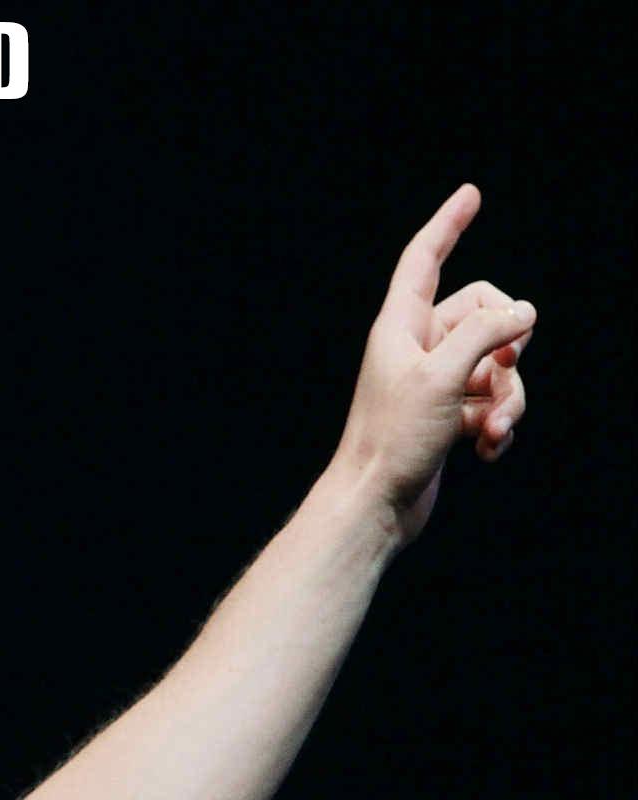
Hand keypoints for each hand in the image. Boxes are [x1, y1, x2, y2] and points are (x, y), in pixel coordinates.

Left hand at [329, 184, 534, 545]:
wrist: (375, 503)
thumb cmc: (394, 438)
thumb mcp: (445, 375)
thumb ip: (488, 333)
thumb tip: (525, 312)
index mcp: (400, 326)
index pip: (424, 259)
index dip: (448, 225)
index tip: (470, 194)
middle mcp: (416, 348)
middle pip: (484, 314)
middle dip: (509, 346)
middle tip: (502, 374)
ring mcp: (434, 382)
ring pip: (498, 365)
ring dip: (509, 398)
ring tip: (492, 430)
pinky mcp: (448, 416)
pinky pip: (492, 402)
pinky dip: (498, 424)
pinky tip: (487, 450)